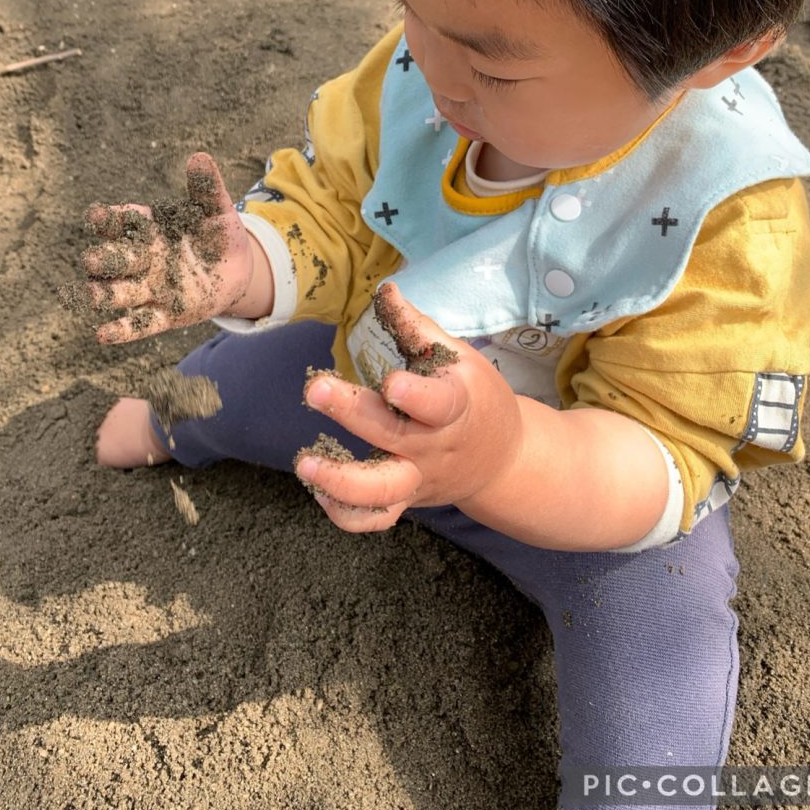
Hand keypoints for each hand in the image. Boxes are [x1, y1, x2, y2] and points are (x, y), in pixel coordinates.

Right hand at [81, 152, 258, 343]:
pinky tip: (102, 335)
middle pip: (117, 260)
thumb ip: (206, 188)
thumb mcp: (216, 210)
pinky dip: (121, 330)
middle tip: (93, 260)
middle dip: (105, 260)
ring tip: (89, 295)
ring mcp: (151, 288)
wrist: (237, 269)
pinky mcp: (165, 315)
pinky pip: (140, 324)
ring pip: (120, 293)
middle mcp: (144, 259)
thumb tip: (200, 158)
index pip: (124, 222)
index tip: (96, 216)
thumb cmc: (219, 234)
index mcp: (150, 229)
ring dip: (104, 294)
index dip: (109, 220)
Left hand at [295, 284, 522, 532]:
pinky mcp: (405, 499)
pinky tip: (318, 490)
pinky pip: (375, 519)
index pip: (437, 404)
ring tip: (306, 463)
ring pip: (381, 493)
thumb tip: (385, 290)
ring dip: (340, 482)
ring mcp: (418, 479)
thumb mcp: (460, 357)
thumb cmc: (477, 397)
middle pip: (391, 436)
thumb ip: (418, 328)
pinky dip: (345, 513)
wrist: (504, 460)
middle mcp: (433, 448)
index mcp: (455, 407)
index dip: (415, 394)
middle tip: (317, 388)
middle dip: (352, 414)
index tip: (391, 382)